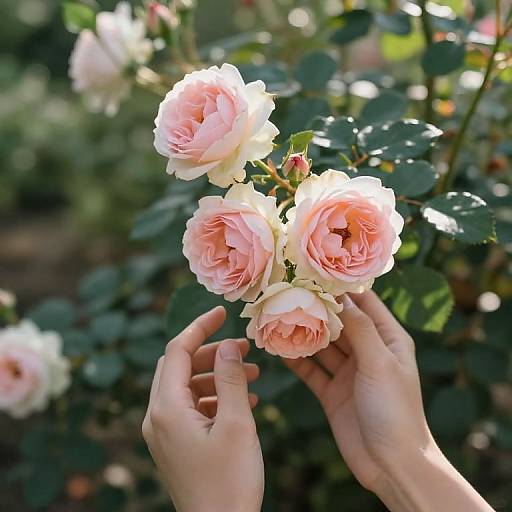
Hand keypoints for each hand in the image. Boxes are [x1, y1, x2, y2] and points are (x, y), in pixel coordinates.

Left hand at [142, 306, 263, 511]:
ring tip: (253, 376)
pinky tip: (244, 402)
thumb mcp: (236, 423)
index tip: (223, 312)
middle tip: (244, 349)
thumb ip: (231, 378)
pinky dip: (214, 397)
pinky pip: (191, 408)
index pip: (177, 350)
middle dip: (211, 353)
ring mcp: (163, 432)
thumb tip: (228, 344)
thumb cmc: (230, 481)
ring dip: (217, 376)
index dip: (200, 326)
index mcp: (166, 408)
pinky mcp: (174, 444)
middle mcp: (157, 417)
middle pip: (179, 366)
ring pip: (187, 386)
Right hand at [282, 290, 431, 491]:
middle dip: (316, 308)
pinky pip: (311, 370)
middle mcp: (367, 352)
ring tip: (277, 315)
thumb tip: (339, 296)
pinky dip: (296, 360)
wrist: (391, 465)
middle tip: (288, 290)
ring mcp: (348, 372)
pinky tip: (277, 348)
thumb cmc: (395, 410)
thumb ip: (359, 329)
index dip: (342, 287)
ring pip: (321, 345)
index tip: (316, 270)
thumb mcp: (379, 363)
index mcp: (388, 339)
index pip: (364, 303)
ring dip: (302, 333)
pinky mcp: (332, 392)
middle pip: (338, 323)